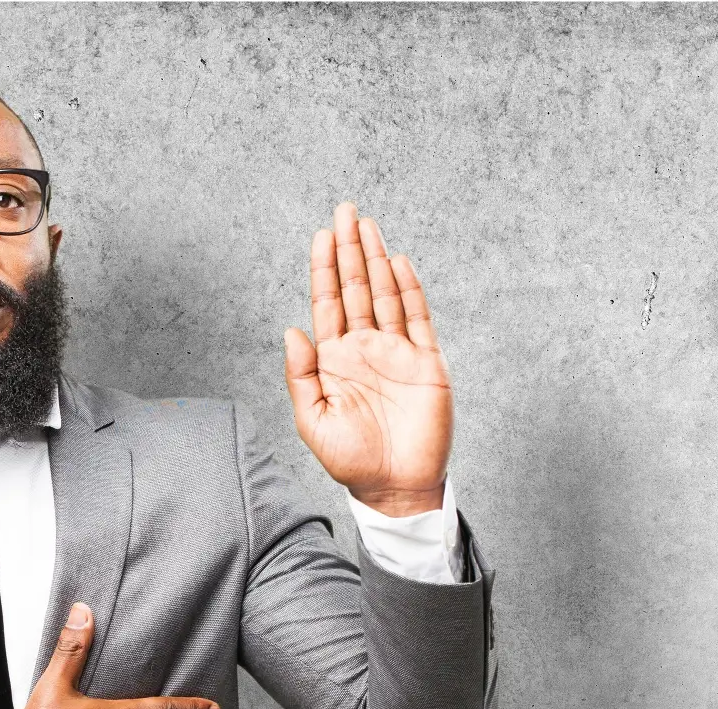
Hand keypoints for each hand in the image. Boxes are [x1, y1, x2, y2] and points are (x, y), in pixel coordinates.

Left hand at [283, 202, 451, 516]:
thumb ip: (301, 377)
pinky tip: (397, 262)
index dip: (323, 268)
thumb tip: (291, 330)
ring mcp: (397, 353)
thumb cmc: (351, 461)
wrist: (395, 488)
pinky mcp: (426, 364)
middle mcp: (366, 349)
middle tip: (345, 210)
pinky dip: (409, 289)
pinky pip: (418, 318)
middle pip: (356, 288)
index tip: (321, 235)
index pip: (328, 303)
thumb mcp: (313, 421)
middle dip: (349, 249)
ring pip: (385, 295)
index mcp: (336, 360)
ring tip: (367, 224)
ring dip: (375, 259)